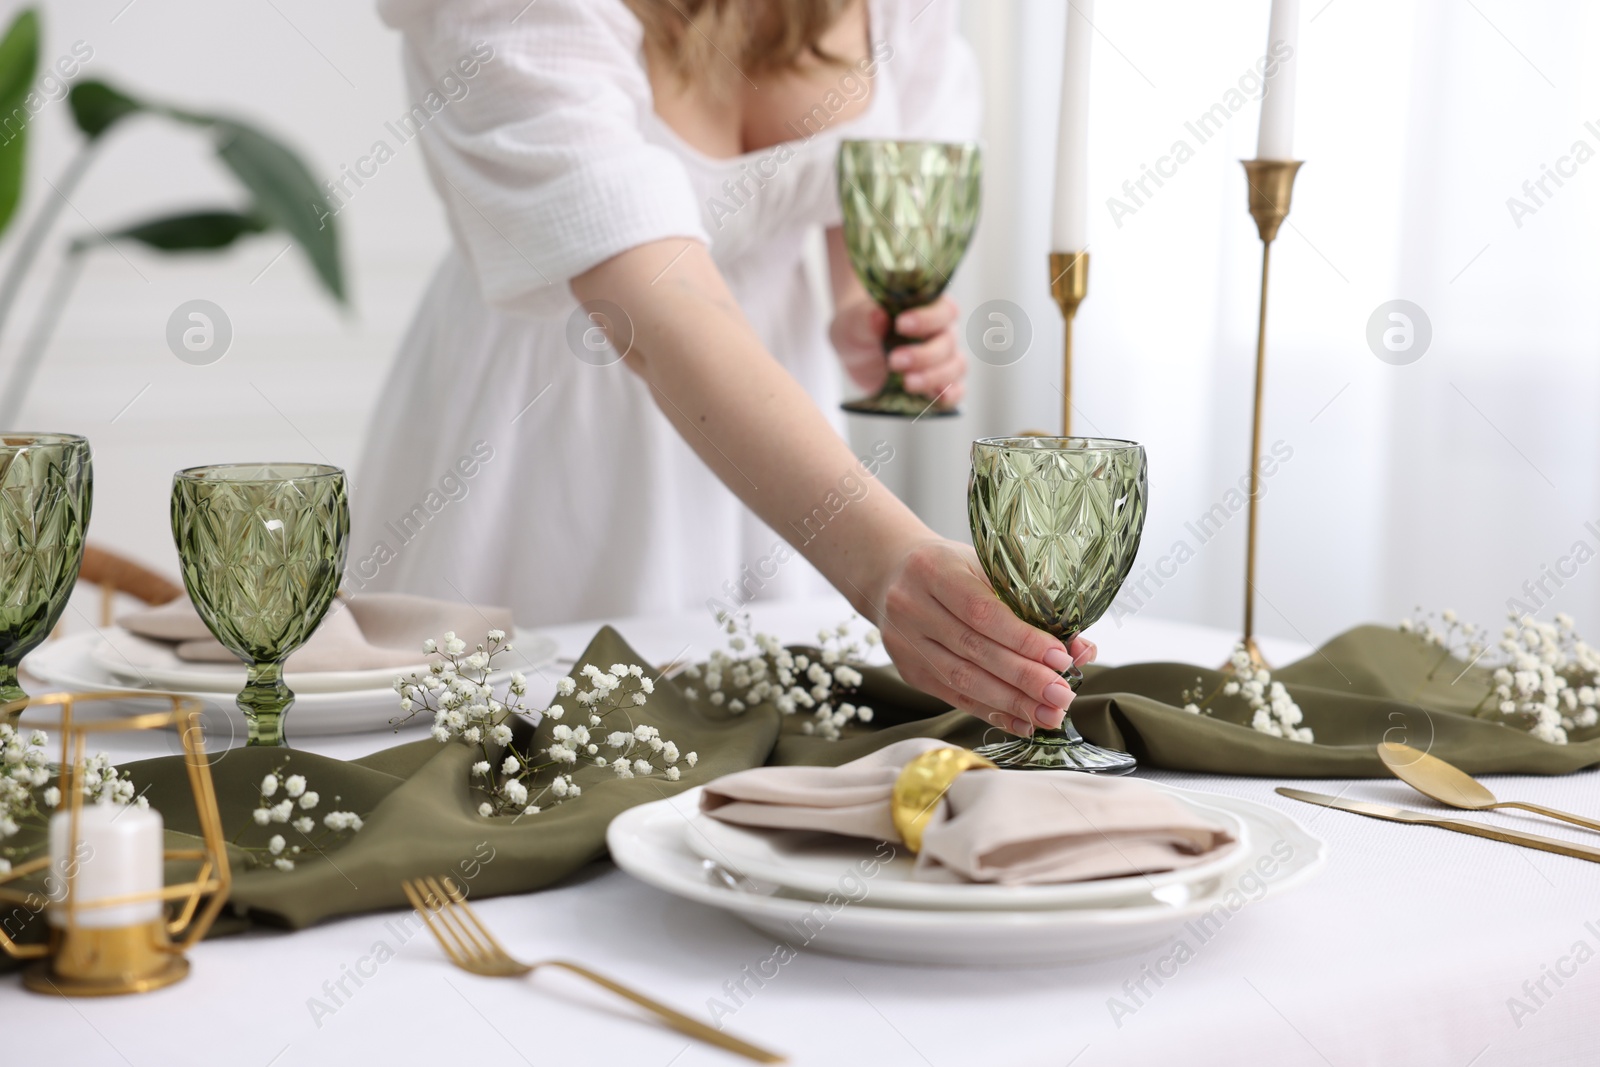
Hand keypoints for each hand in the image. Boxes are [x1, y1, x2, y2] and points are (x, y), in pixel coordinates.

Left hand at [828, 294, 966, 407]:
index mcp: (929, 306)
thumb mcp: (855, 320)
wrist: (858, 350)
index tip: (901, 325)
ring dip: (934, 377)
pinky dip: (950, 396)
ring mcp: (945, 358)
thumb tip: (879, 316)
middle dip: (923, 355)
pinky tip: (932, 398)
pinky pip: (956, 390)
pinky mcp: (940, 382)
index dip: (927, 319)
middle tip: (895, 361)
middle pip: (948, 342)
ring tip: (907, 383)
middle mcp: (943, 331)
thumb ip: (866, 318)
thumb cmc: (861, 327)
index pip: (943, 310)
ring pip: (955, 367)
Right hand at [872, 540, 1096, 736]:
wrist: (892, 573)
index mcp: (933, 570)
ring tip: (1049, 715)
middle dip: (1023, 678)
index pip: (981, 612)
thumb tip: (1081, 648)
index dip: (1022, 639)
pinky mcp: (909, 671)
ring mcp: (905, 642)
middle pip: (973, 650)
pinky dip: (992, 712)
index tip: (1061, 658)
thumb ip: (1029, 604)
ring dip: (1011, 702)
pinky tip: (1022, 722)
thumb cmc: (952, 567)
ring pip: (962, 679)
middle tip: (1062, 696)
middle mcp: (911, 607)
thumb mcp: (986, 567)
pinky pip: (954, 696)